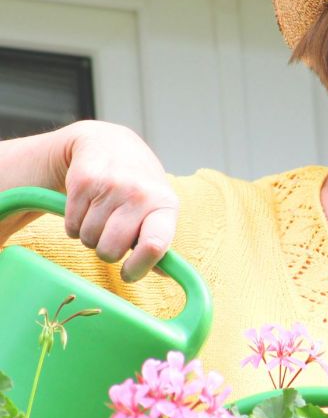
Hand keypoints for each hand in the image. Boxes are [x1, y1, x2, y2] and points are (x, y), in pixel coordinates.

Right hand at [61, 121, 177, 281]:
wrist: (108, 144)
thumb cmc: (137, 186)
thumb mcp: (157, 207)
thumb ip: (159, 240)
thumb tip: (166, 273)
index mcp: (165, 205)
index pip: (154, 245)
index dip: (138, 267)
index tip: (128, 273)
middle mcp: (140, 194)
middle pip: (111, 250)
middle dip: (107, 251)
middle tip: (110, 236)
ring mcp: (112, 186)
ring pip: (89, 240)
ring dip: (90, 236)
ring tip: (100, 218)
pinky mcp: (83, 182)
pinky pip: (71, 226)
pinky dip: (75, 225)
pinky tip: (86, 208)